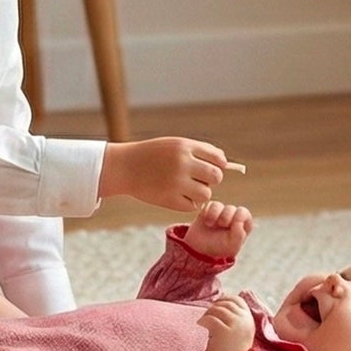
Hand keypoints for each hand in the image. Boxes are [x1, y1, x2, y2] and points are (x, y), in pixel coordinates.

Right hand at [102, 136, 230, 211]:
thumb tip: (225, 163)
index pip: (218, 158)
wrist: (125, 166)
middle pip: (216, 176)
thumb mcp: (175, 144)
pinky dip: (189, 202)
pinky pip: (192, 206)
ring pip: (206, 194)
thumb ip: (199, 151)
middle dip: (212, 179)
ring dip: (201, 192)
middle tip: (200, 179)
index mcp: (185, 147)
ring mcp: (176, 183)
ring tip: (189, 188)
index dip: (219, 164)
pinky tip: (179, 195)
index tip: (212, 167)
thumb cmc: (154, 154)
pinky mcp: (169, 200)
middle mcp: (182, 164)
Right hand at [183, 201, 252, 260]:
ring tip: (210, 224)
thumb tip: (239, 221)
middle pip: (231, 208)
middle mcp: (232, 216)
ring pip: (218, 205)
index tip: (232, 226)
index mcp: (242, 224)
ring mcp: (219, 212)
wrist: (200, 251)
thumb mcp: (232, 247)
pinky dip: (206, 211)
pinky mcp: (207, 210)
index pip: (244, 213)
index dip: (238, 217)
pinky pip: (208, 205)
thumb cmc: (219, 249)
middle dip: (226, 216)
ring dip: (214, 213)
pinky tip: (205, 221)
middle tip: (221, 225)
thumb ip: (239, 235)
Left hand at [198, 294, 255, 350]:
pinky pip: (210, 318)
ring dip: (208, 313)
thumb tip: (221, 300)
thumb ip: (235, 318)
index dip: (225, 299)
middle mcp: (245, 322)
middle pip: (227, 304)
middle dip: (215, 306)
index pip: (238, 301)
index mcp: (249, 321)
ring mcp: (235, 326)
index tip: (216, 303)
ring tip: (203, 321)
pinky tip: (199, 324)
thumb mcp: (238, 332)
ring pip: (218, 309)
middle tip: (207, 315)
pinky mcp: (224, 332)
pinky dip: (203, 319)